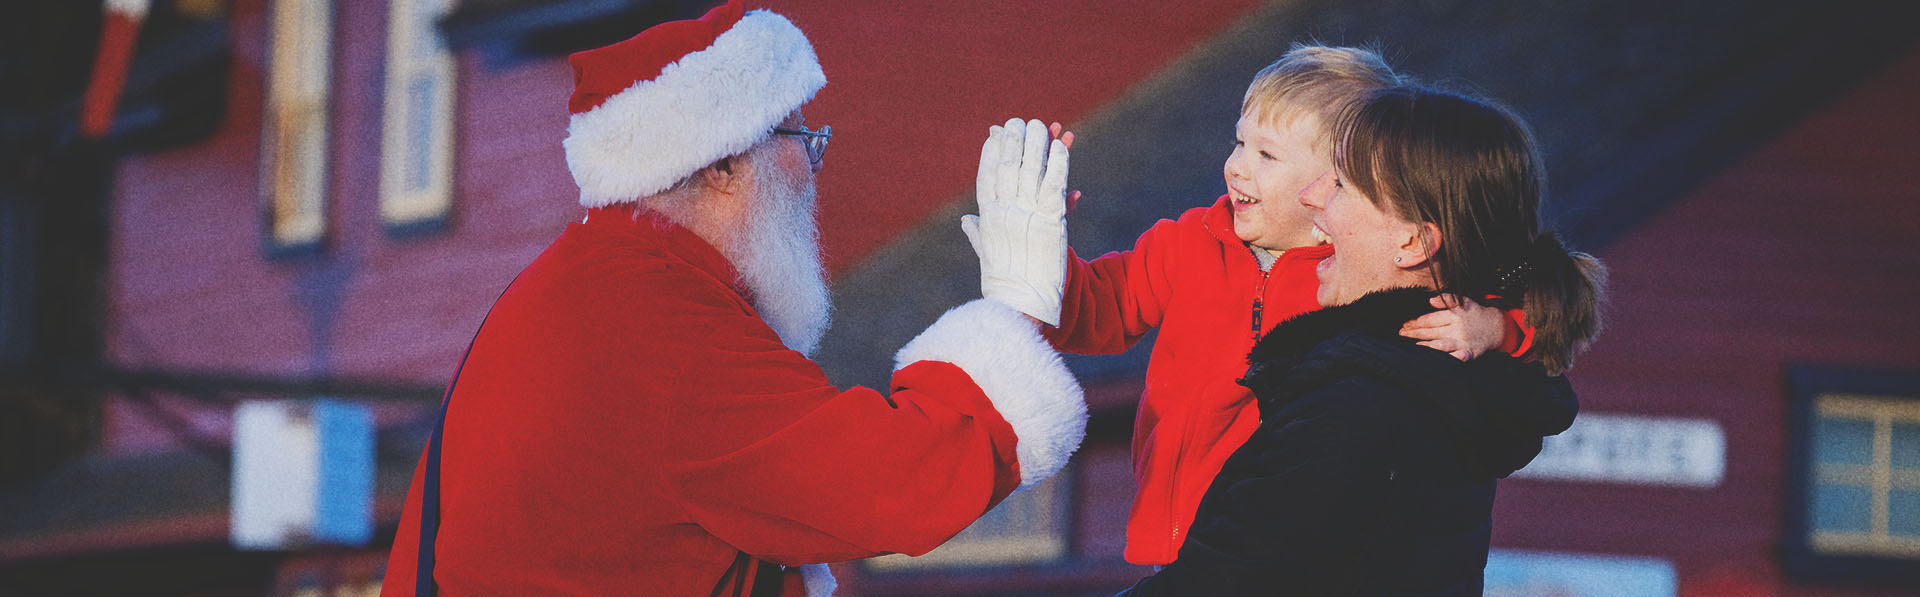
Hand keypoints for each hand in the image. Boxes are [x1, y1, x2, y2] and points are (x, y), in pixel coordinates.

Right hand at [961, 118, 1071, 325]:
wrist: (1022, 304)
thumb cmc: (1004, 282)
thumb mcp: (986, 253)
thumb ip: (977, 233)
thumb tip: (966, 220)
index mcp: (988, 217)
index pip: (986, 176)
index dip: (990, 153)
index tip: (994, 134)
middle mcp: (1004, 211)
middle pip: (1007, 165)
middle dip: (1012, 140)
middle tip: (1019, 122)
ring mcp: (1026, 214)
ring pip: (1030, 168)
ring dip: (1036, 143)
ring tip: (1042, 124)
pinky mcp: (1050, 220)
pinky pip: (1054, 183)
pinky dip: (1058, 162)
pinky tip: (1061, 146)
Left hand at [1401, 294, 1503, 360]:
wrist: (1496, 327)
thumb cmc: (1475, 314)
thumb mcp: (1463, 302)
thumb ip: (1447, 299)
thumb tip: (1430, 300)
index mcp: (1454, 315)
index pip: (1430, 319)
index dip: (1416, 322)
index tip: (1405, 324)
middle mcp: (1457, 328)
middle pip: (1432, 331)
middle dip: (1415, 333)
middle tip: (1401, 334)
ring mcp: (1463, 341)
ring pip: (1442, 344)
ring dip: (1428, 346)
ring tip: (1415, 346)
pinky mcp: (1469, 352)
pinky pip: (1459, 356)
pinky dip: (1451, 358)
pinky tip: (1441, 360)